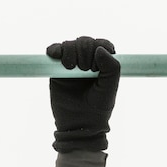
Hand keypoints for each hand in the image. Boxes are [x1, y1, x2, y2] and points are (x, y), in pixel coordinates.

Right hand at [47, 36, 120, 152]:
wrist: (80, 124)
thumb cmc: (98, 108)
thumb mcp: (110, 88)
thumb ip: (112, 68)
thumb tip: (99, 48)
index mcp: (103, 64)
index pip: (102, 44)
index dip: (99, 48)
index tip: (96, 66)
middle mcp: (88, 61)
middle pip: (85, 42)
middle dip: (84, 51)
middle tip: (84, 70)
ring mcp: (72, 64)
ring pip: (70, 45)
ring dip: (70, 51)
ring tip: (71, 68)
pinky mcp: (57, 69)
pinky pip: (55, 51)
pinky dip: (55, 49)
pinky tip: (55, 55)